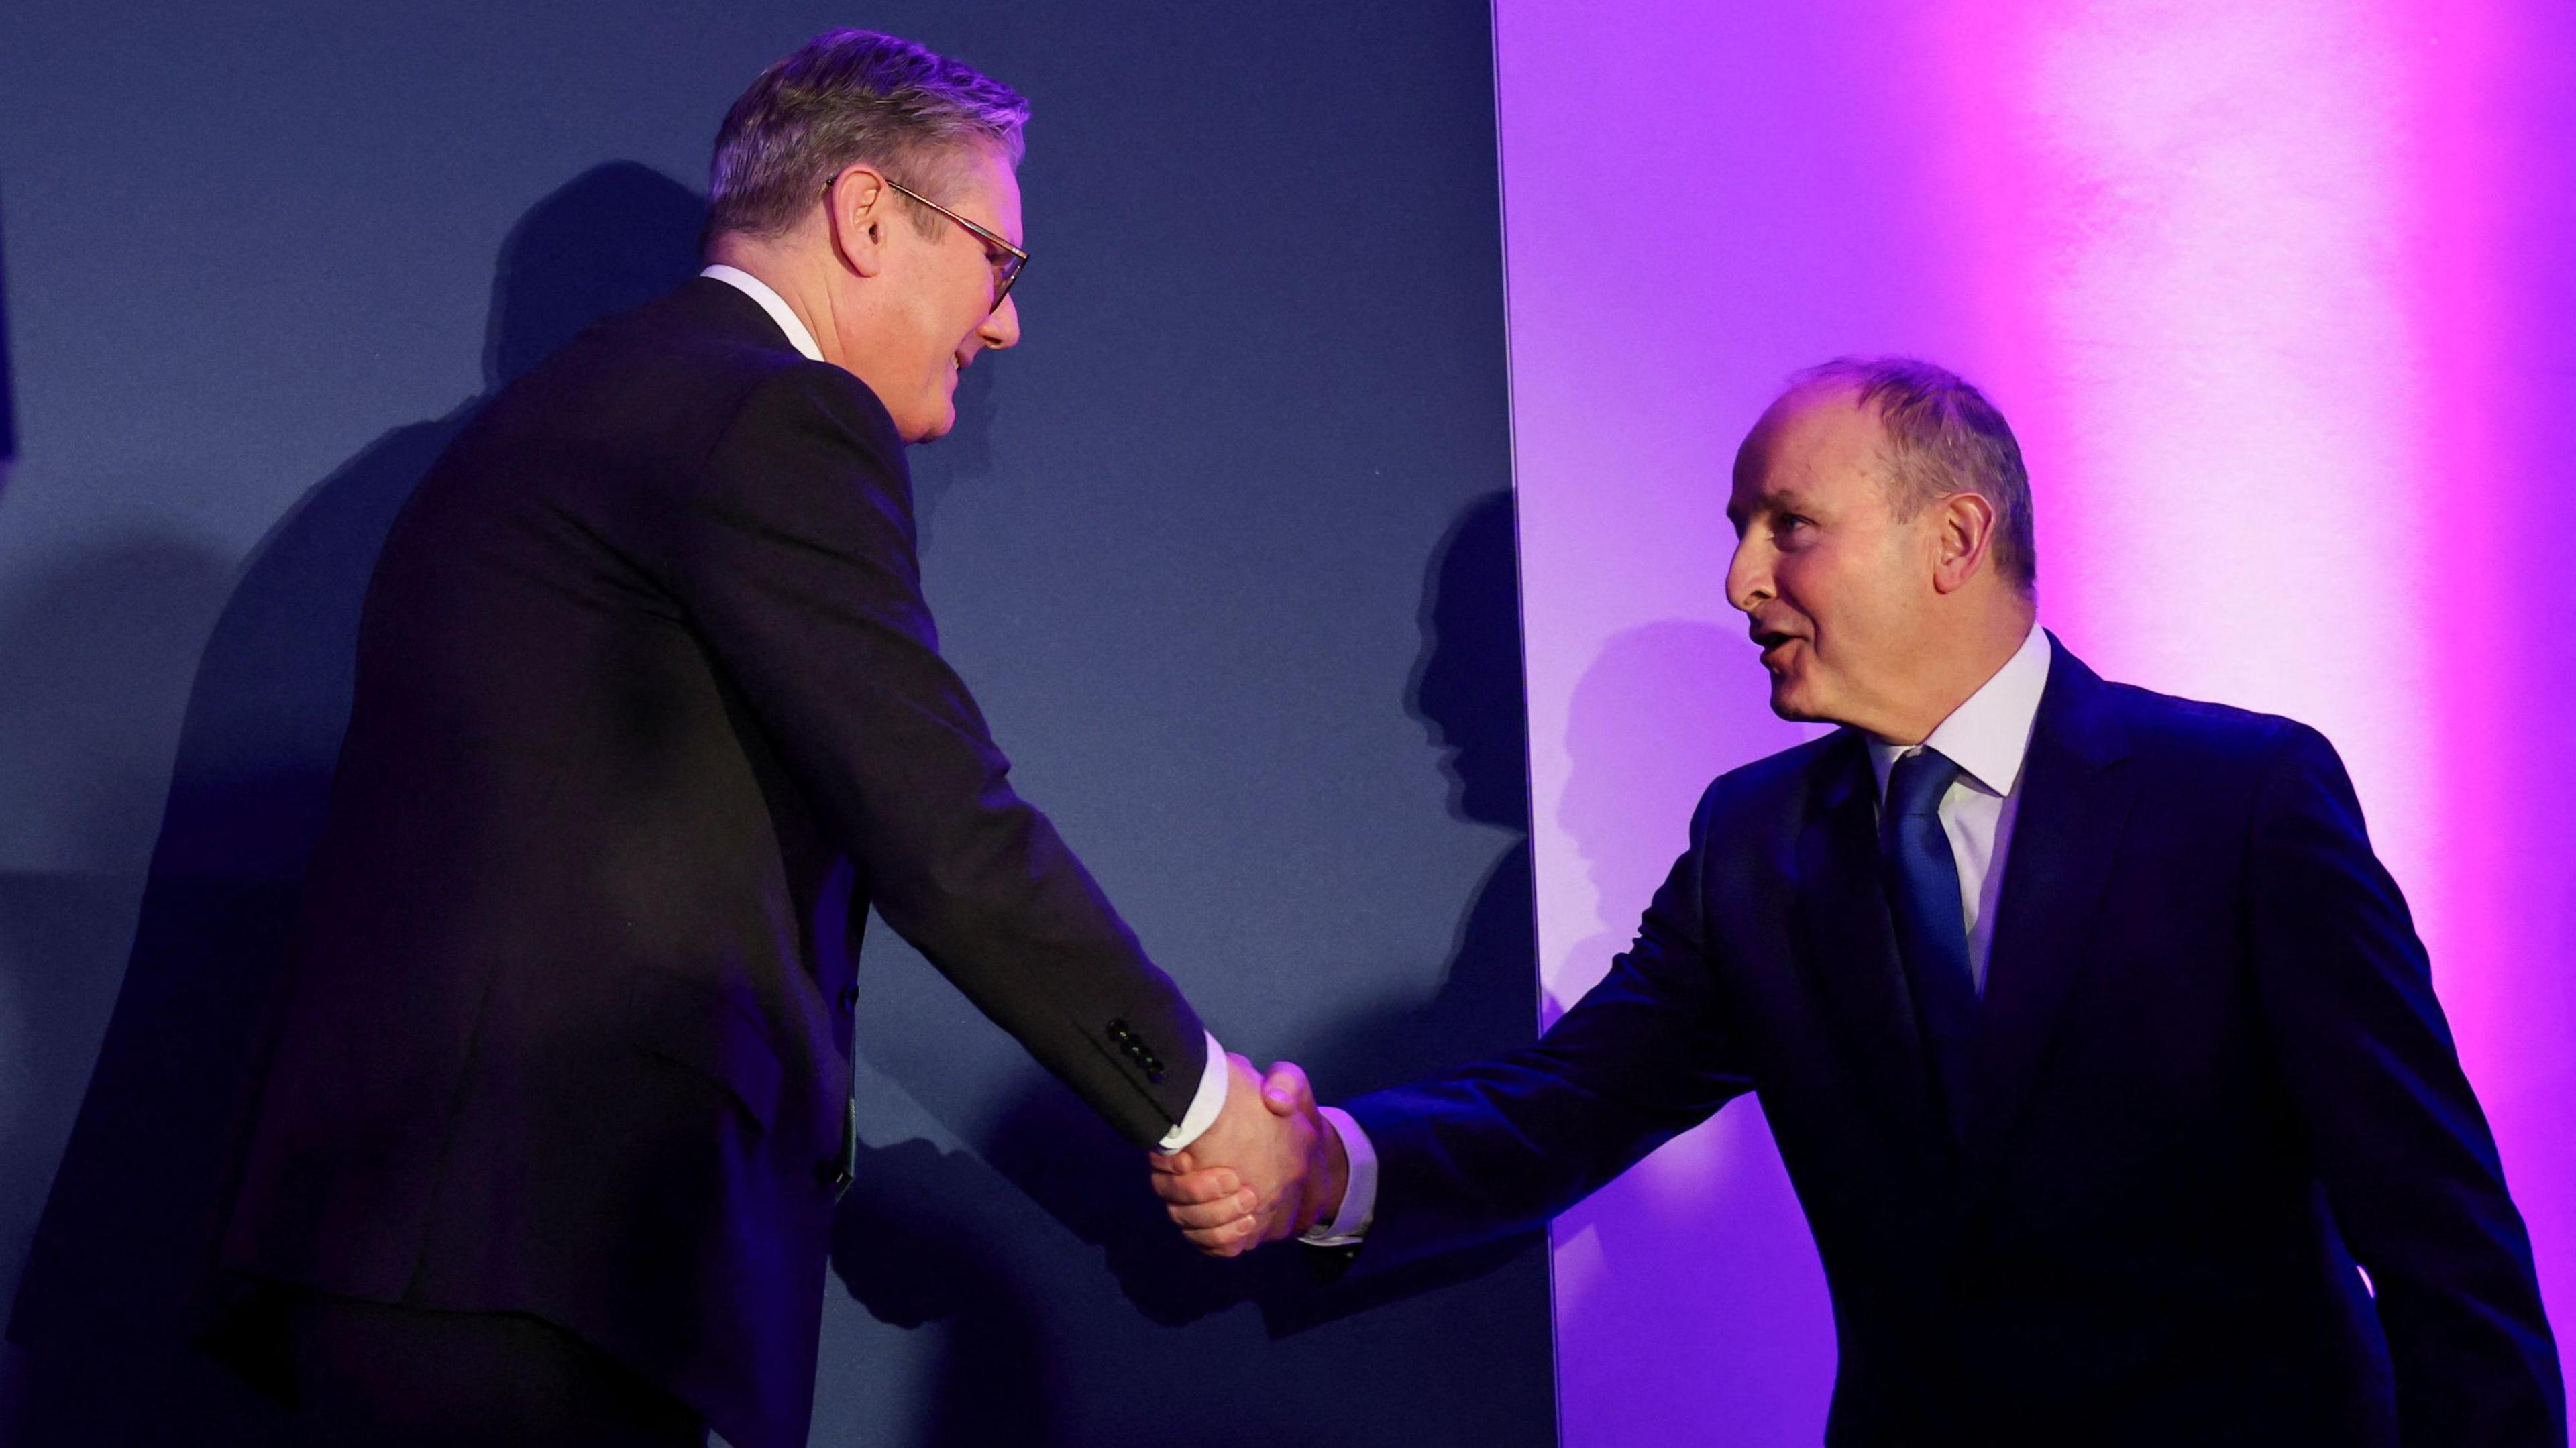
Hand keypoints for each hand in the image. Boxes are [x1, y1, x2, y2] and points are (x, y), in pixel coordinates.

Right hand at [1148, 1057, 1346, 1256]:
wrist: (1306, 1153)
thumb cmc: (1286, 1117)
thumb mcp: (1292, 1090)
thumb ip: (1285, 1084)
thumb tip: (1274, 1099)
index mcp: (1192, 1135)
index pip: (1160, 1152)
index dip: (1166, 1160)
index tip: (1190, 1158)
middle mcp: (1185, 1171)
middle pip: (1168, 1193)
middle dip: (1197, 1193)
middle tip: (1235, 1181)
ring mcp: (1198, 1203)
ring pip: (1186, 1221)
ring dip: (1215, 1220)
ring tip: (1251, 1208)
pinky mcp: (1216, 1227)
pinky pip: (1207, 1243)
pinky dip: (1223, 1240)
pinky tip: (1249, 1227)